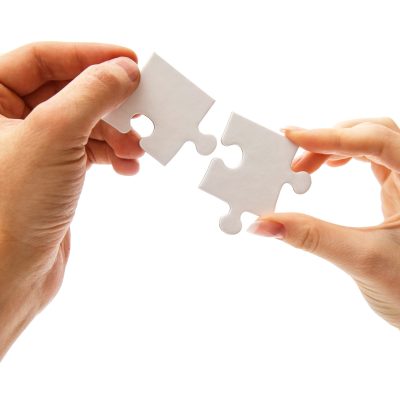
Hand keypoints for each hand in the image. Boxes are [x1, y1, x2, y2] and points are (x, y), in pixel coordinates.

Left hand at [0, 42, 142, 356]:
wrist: (9, 277)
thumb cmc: (10, 210)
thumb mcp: (54, 135)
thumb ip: (92, 94)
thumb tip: (124, 70)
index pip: (43, 57)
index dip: (89, 55)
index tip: (129, 60)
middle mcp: (7, 121)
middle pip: (69, 91)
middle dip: (109, 101)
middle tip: (142, 107)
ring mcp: (33, 149)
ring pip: (84, 123)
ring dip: (116, 132)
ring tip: (138, 146)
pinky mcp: (54, 175)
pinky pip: (89, 151)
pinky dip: (112, 155)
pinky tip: (127, 166)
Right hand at [249, 117, 399, 328]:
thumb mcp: (362, 259)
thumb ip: (311, 237)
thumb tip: (264, 224)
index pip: (377, 142)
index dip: (332, 137)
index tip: (292, 138)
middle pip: (372, 132)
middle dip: (329, 138)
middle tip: (293, 160)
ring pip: (370, 141)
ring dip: (334, 145)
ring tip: (303, 165)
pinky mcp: (397, 188)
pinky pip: (370, 156)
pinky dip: (343, 155)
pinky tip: (328, 166)